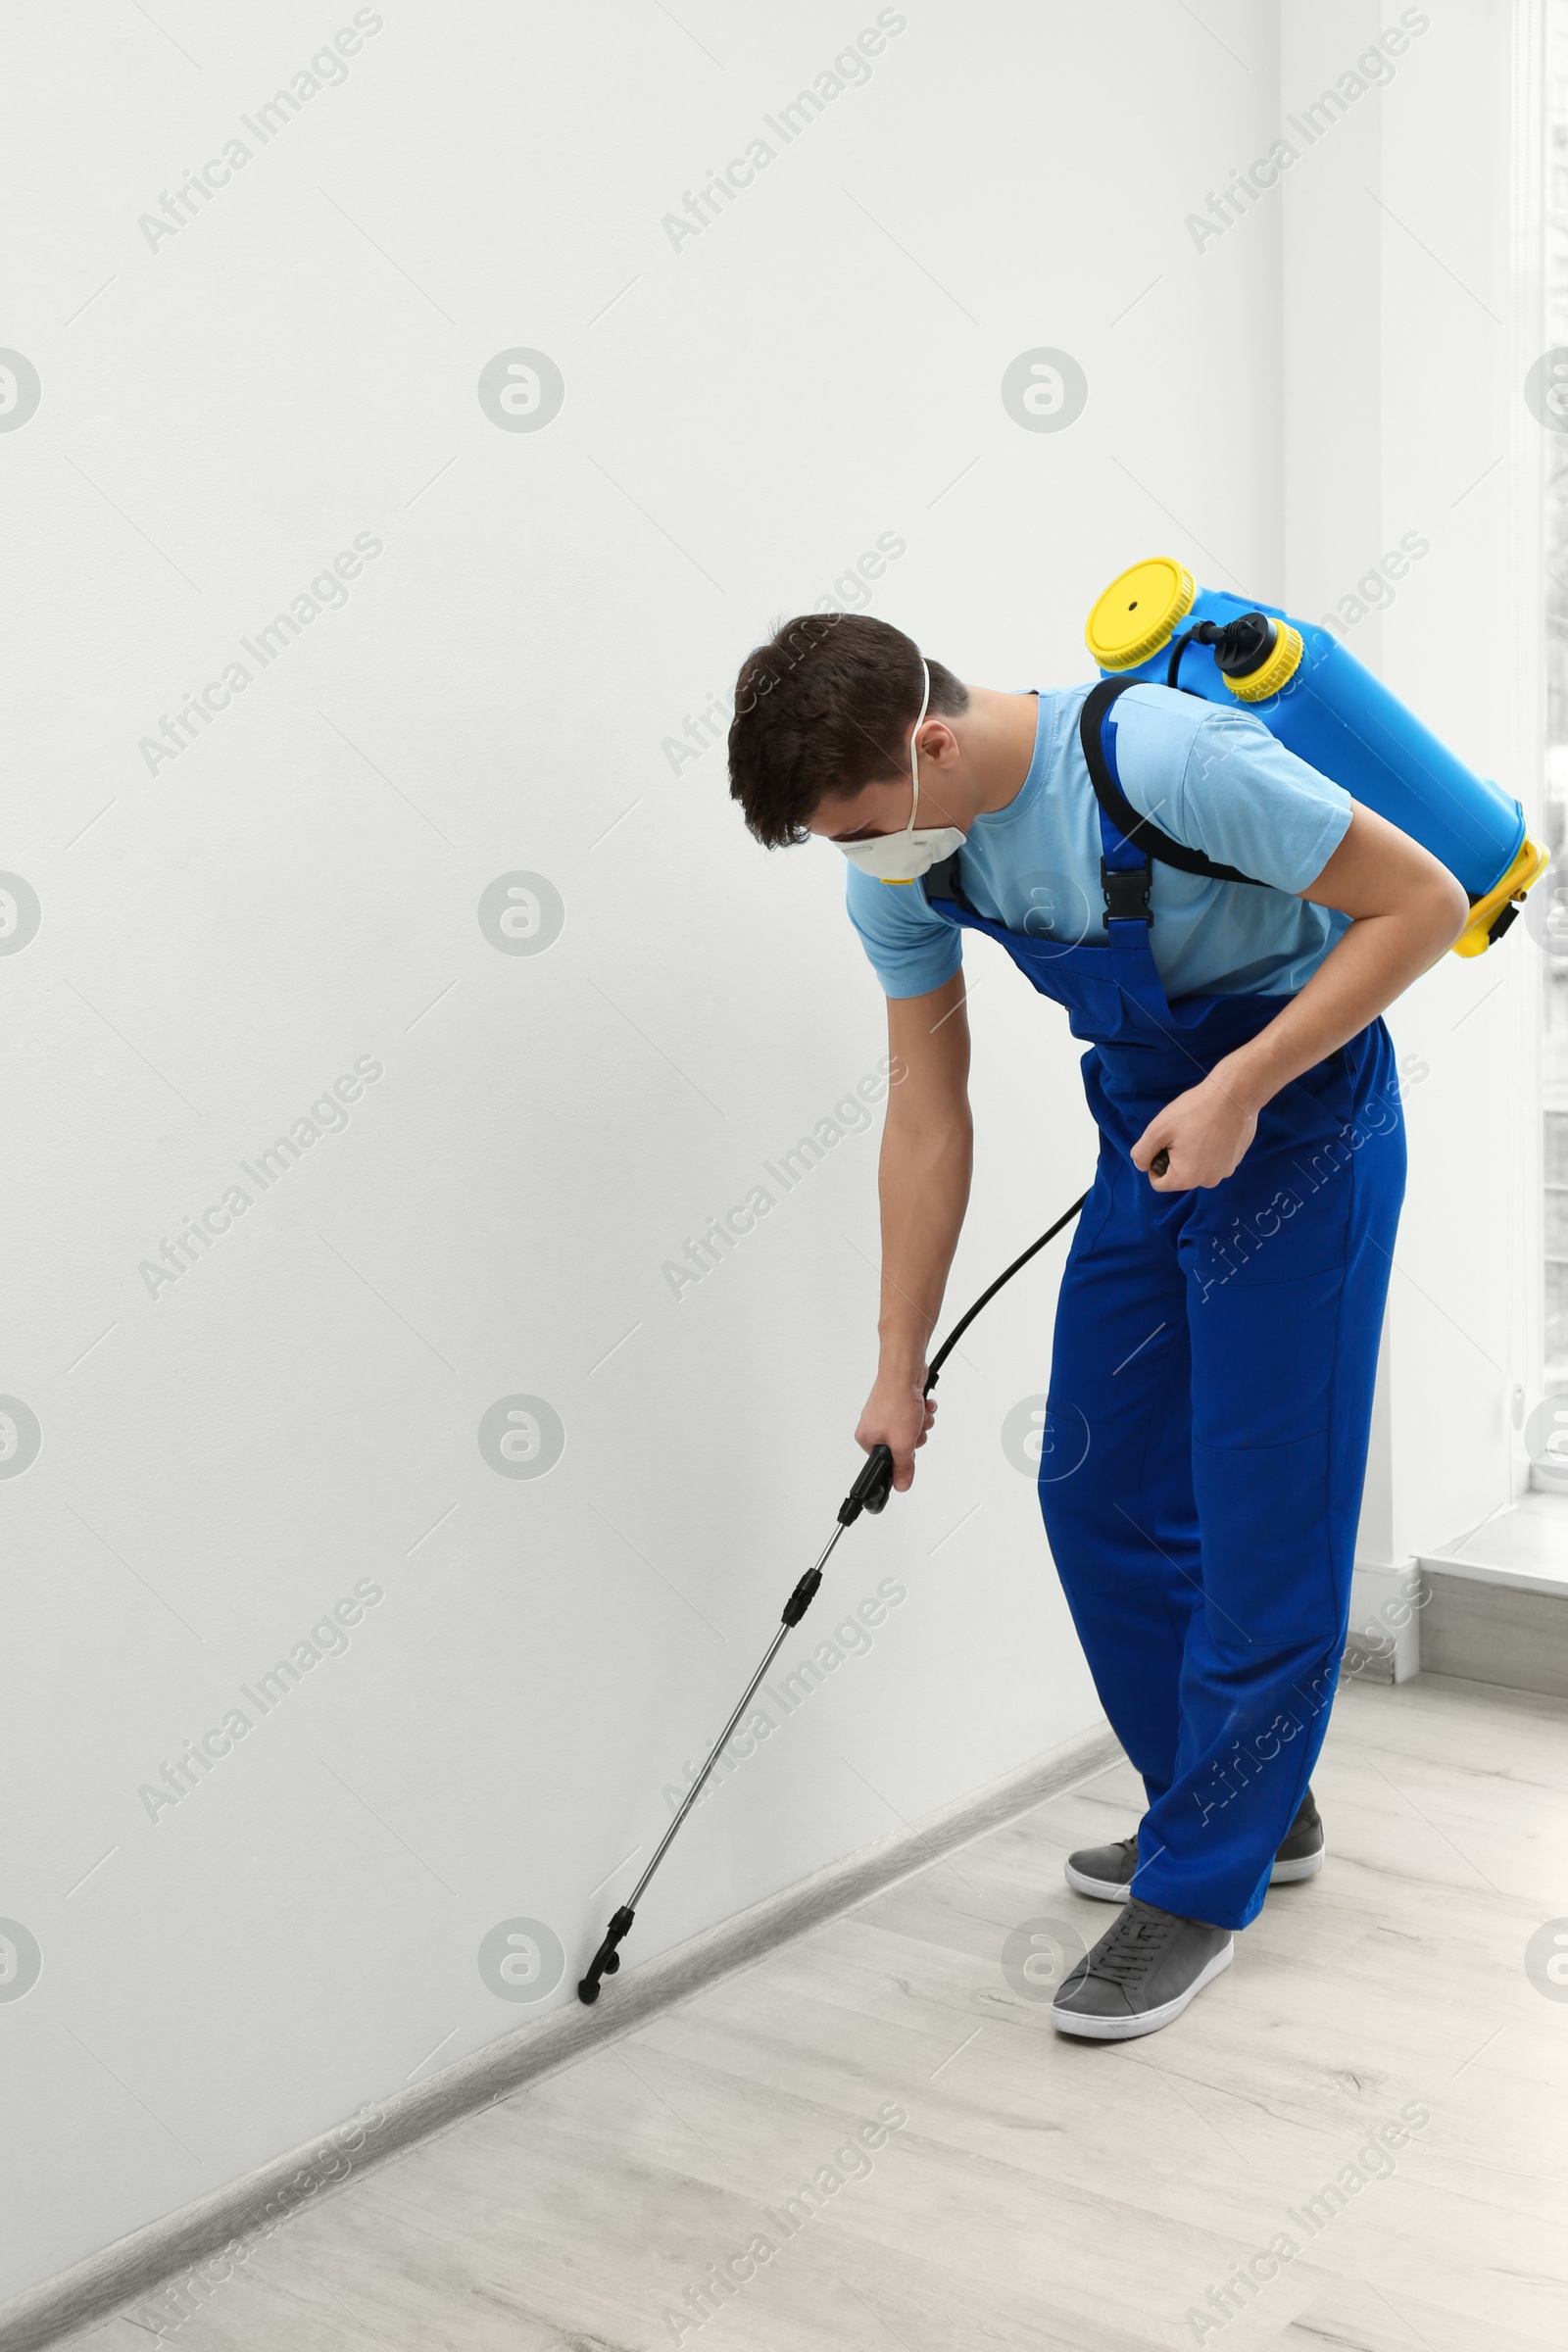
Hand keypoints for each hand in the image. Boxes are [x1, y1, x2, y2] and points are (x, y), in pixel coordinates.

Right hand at [855, 1369, 936, 1491]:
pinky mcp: (899, 1404)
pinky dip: (922, 1412)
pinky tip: (922, 1406)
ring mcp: (887, 1413)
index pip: (885, 1462)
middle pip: (901, 1446)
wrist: (905, 1373)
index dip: (900, 1459)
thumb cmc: (896, 1401)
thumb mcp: (902, 1444)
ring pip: (911, 1431)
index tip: (907, 1451)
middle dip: (914, 1438)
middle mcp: (874, 1425)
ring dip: (921, 1425)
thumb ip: (903, 1467)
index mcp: (867, 1438)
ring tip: (917, 1416)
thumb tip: (901, 1485)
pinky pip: (915, 1417)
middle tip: (912, 1431)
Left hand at [1132, 1074, 1257, 1190]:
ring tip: (1197, 1130)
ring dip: (1192, 1154)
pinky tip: (1212, 1130)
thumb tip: (1142, 1165)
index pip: (1159, 1184)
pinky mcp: (1235, 1160)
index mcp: (1187, 1178)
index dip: (1153, 1164)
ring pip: (1197, 1168)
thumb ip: (1142, 1153)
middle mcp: (1208, 1181)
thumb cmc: (1194, 1111)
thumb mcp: (1158, 1130)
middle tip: (1180, 1134)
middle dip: (1174, 1159)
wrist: (1234, 1095)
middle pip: (1179, 1176)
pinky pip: (1213, 1161)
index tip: (1161, 1144)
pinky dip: (1209, 1150)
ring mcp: (1225, 1171)